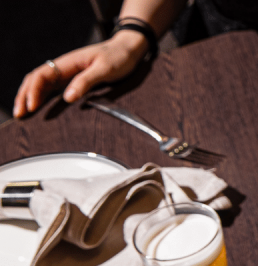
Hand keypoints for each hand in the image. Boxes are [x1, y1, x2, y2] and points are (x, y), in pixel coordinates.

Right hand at [12, 31, 147, 117]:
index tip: (31, 108)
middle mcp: (63, 67)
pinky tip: (38, 108)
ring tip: (23, 114)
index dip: (33, 91)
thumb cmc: (119, 57)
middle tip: (19, 115)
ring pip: (40, 85)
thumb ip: (86, 81)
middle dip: (24, 97)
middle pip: (35, 80)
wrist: (128, 49)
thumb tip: (68, 98)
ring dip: (29, 98)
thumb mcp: (105, 69)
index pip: (41, 75)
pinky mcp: (72, 79)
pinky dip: (41, 97)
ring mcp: (66, 73)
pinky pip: (51, 88)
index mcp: (68, 62)